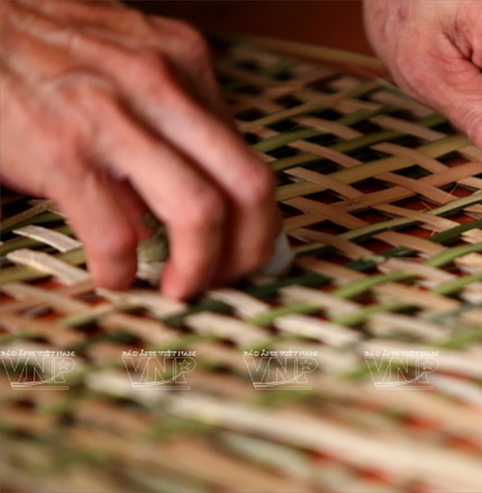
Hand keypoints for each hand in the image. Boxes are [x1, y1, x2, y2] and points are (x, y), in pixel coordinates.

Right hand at [0, 0, 279, 298]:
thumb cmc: (53, 49)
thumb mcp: (134, 61)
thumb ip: (177, 116)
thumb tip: (214, 196)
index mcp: (187, 63)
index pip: (252, 159)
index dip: (259, 222)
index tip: (247, 250)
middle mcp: (163, 86)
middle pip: (250, 186)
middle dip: (252, 250)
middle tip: (230, 278)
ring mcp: (114, 118)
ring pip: (200, 212)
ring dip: (199, 269)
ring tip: (179, 287)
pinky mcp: (62, 152)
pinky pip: (118, 234)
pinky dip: (122, 271)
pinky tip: (115, 276)